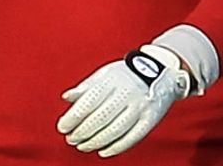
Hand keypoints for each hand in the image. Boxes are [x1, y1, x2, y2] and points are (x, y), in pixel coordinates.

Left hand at [57, 45, 190, 157]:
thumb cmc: (125, 74)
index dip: (73, 117)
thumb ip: (85, 87)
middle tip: (71, 139)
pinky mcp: (150, 119)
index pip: (88, 102)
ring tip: (83, 146)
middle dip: (82, 132)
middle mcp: (126, 94)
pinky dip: (116, 147)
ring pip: (115, 130)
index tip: (62, 127)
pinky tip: (103, 151)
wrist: (160, 71)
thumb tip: (66, 97)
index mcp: (111, 81)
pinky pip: (132, 137)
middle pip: (100, 118)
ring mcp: (139, 107)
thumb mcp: (104, 74)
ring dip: (96, 142)